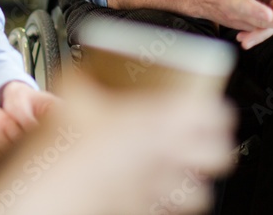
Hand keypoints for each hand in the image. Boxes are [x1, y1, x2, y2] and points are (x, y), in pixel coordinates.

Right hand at [0, 73, 235, 214]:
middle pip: (219, 156)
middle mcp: (170, 157)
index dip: (218, 110)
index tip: (213, 106)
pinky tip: (161, 193)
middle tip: (206, 137)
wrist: (53, 186)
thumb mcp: (72, 92)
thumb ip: (86, 79)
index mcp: (161, 122)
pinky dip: (172, 202)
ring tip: (186, 170)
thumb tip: (86, 71)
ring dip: (197, 180)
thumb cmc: (65, 142)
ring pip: (202, 191)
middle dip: (216, 146)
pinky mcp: (147, 210)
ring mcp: (160, 189)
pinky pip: (174, 210)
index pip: (215, 115)